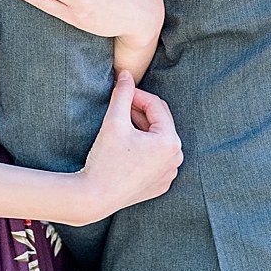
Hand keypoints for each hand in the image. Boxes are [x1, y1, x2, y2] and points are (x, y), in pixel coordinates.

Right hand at [76, 70, 182, 224]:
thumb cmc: (105, 159)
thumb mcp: (114, 121)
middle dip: (140, 111)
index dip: (136, 95)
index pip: (156, 105)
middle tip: (118, 106)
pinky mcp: (160, 184)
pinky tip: (125, 147)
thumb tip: (126, 73)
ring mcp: (169, 174)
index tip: (119, 92)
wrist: (94, 197)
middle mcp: (176, 158)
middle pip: (159, 122)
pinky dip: (143, 148)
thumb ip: (123, 93)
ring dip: (141, 128)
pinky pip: (156, 158)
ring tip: (120, 125)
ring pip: (157, 140)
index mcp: (170, 141)